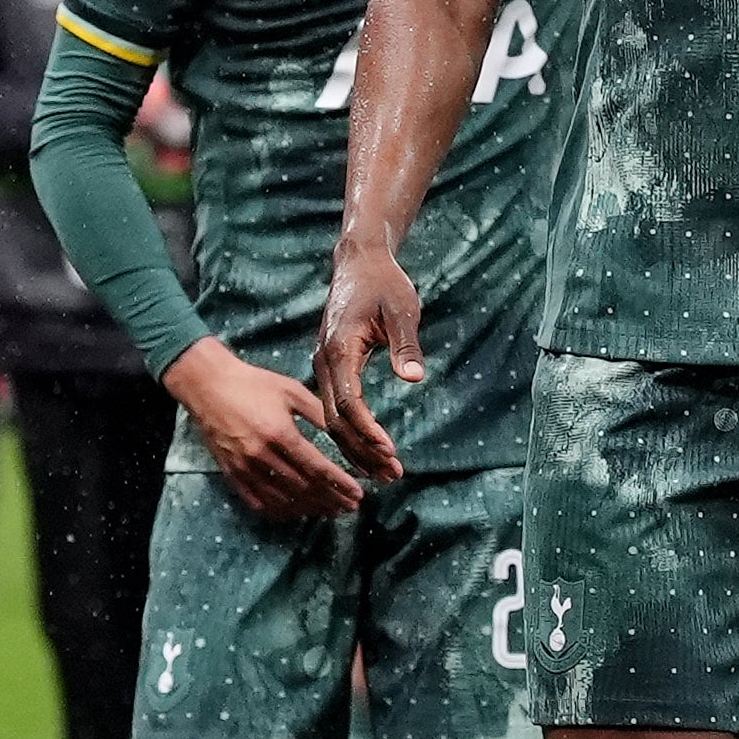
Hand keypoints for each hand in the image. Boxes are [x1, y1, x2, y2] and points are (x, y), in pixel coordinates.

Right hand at [173, 335, 361, 523]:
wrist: (207, 385)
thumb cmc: (253, 383)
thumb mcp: (291, 390)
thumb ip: (319, 413)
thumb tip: (345, 433)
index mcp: (280, 433)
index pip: (316, 468)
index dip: (339, 484)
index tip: (357, 494)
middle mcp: (261, 455)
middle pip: (303, 488)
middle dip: (330, 500)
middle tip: (350, 507)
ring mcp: (244, 468)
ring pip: (282, 500)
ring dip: (309, 509)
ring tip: (330, 511)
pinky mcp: (231, 474)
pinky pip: (257, 502)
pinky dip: (279, 511)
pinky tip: (295, 511)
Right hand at [309, 238, 427, 482]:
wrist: (359, 263)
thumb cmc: (384, 284)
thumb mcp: (402, 310)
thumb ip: (407, 345)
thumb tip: (415, 378)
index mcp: (338, 348)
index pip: (348, 400)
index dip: (367, 429)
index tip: (389, 450)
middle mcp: (324, 362)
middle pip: (335, 419)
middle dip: (362, 450)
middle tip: (391, 475)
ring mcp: (323, 367)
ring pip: (332, 419)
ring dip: (357, 448)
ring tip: (385, 473)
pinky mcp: (330, 369)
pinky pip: (335, 409)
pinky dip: (352, 434)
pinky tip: (369, 453)